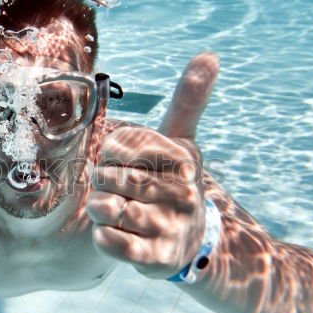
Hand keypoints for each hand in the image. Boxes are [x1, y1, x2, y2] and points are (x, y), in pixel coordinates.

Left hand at [87, 52, 218, 278]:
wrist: (193, 242)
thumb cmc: (175, 181)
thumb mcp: (183, 140)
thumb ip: (190, 99)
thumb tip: (210, 54)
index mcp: (182, 158)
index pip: (117, 145)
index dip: (110, 153)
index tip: (123, 161)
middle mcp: (181, 193)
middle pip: (109, 177)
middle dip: (104, 183)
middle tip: (118, 189)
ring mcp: (170, 227)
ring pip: (106, 208)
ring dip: (101, 209)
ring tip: (116, 209)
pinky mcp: (156, 258)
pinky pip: (109, 242)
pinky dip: (103, 236)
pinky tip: (115, 232)